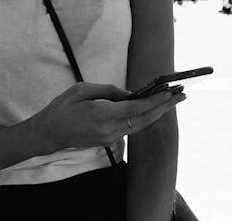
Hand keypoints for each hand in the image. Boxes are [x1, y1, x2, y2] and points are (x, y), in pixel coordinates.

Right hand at [28, 82, 185, 154]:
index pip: (137, 108)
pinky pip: (132, 129)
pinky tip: (152, 110)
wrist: (49, 133)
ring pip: (140, 126)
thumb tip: (130, 93)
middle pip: (145, 119)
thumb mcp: (83, 89)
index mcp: (103, 114)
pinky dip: (145, 118)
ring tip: (172, 101)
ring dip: (157, 113)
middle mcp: (110, 129)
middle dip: (165, 107)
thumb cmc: (63, 107)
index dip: (156, 100)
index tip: (170, 91)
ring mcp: (110, 138)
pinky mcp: (109, 141)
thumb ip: (108, 91)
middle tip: (181, 95)